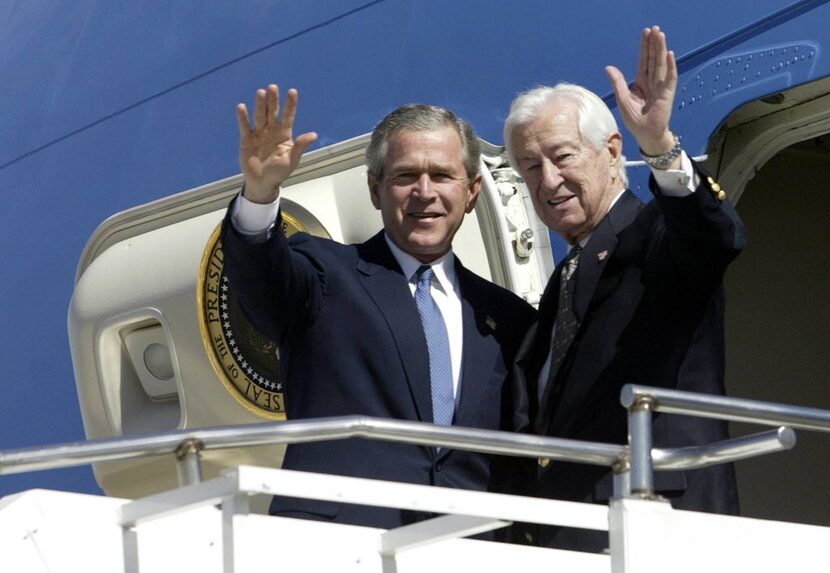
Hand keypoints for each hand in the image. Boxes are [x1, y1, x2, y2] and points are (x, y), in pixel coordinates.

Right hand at [237, 84, 317, 203]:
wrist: (262, 182)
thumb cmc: (279, 172)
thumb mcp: (292, 160)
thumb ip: (300, 146)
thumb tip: (313, 135)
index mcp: (284, 134)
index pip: (288, 116)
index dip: (290, 104)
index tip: (292, 92)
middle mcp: (271, 130)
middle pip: (272, 112)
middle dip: (273, 100)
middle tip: (273, 87)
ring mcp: (259, 133)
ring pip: (259, 115)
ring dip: (260, 104)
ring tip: (261, 93)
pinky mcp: (247, 139)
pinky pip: (245, 126)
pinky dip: (243, 117)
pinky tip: (242, 107)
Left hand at [606, 26, 677, 156]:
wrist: (646, 135)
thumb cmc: (635, 120)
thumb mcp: (623, 99)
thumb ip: (618, 83)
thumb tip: (608, 67)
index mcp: (641, 83)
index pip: (644, 60)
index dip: (644, 47)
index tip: (646, 33)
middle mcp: (652, 82)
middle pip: (653, 59)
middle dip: (654, 44)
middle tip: (654, 28)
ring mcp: (661, 87)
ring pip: (661, 64)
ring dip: (661, 49)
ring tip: (661, 35)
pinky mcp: (667, 94)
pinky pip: (670, 78)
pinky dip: (671, 66)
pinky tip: (670, 54)